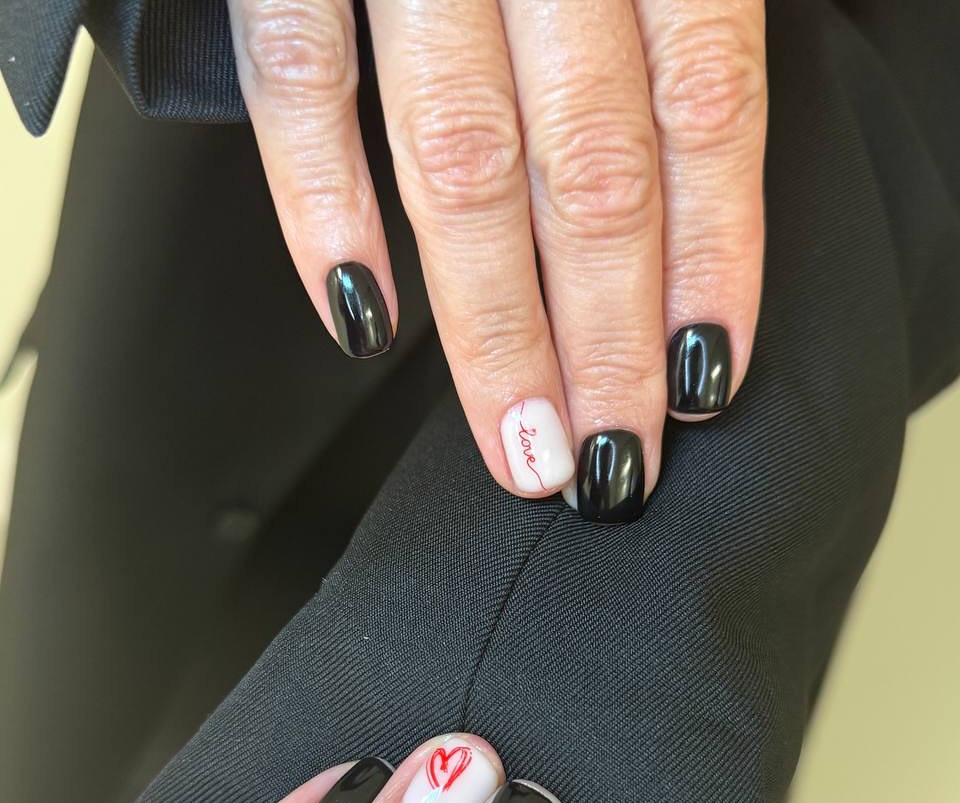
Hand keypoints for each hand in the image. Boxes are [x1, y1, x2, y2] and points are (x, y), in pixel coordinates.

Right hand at [224, 0, 765, 518]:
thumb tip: (690, 189)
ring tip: (517, 441)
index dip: (708, 262)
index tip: (700, 387)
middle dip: (600, 337)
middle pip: (582, 170)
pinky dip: (319, 205)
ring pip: (454, 158)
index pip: (702, 111)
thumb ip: (671, 14)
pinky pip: (297, 80)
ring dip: (486, 324)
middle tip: (606, 467)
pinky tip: (358, 317)